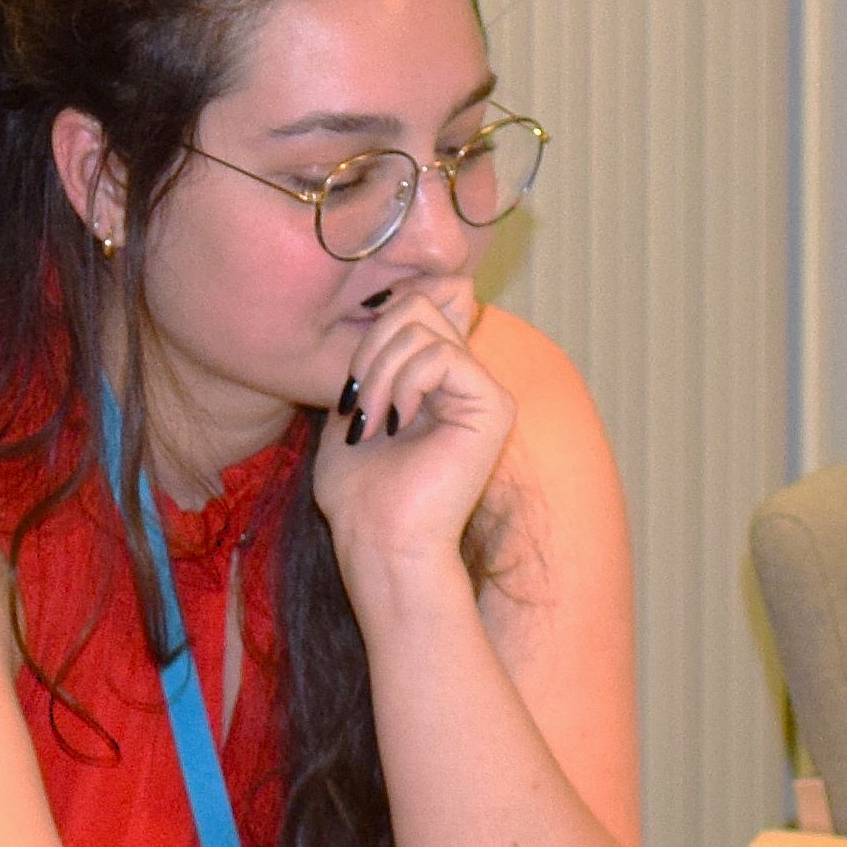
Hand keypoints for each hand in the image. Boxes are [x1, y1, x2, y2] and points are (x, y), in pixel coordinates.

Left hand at [312, 283, 511, 586]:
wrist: (378, 543)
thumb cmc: (359, 493)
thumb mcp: (353, 408)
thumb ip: (372, 361)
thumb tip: (389, 305)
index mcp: (437, 380)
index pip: (417, 305)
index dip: (376, 327)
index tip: (352, 385)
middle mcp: (466, 380)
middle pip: (418, 303)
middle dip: (371, 345)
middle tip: (357, 402)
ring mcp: (484, 391)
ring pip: (424, 325)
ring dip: (379, 371)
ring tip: (371, 421)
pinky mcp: (494, 406)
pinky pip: (442, 355)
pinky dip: (404, 382)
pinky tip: (396, 422)